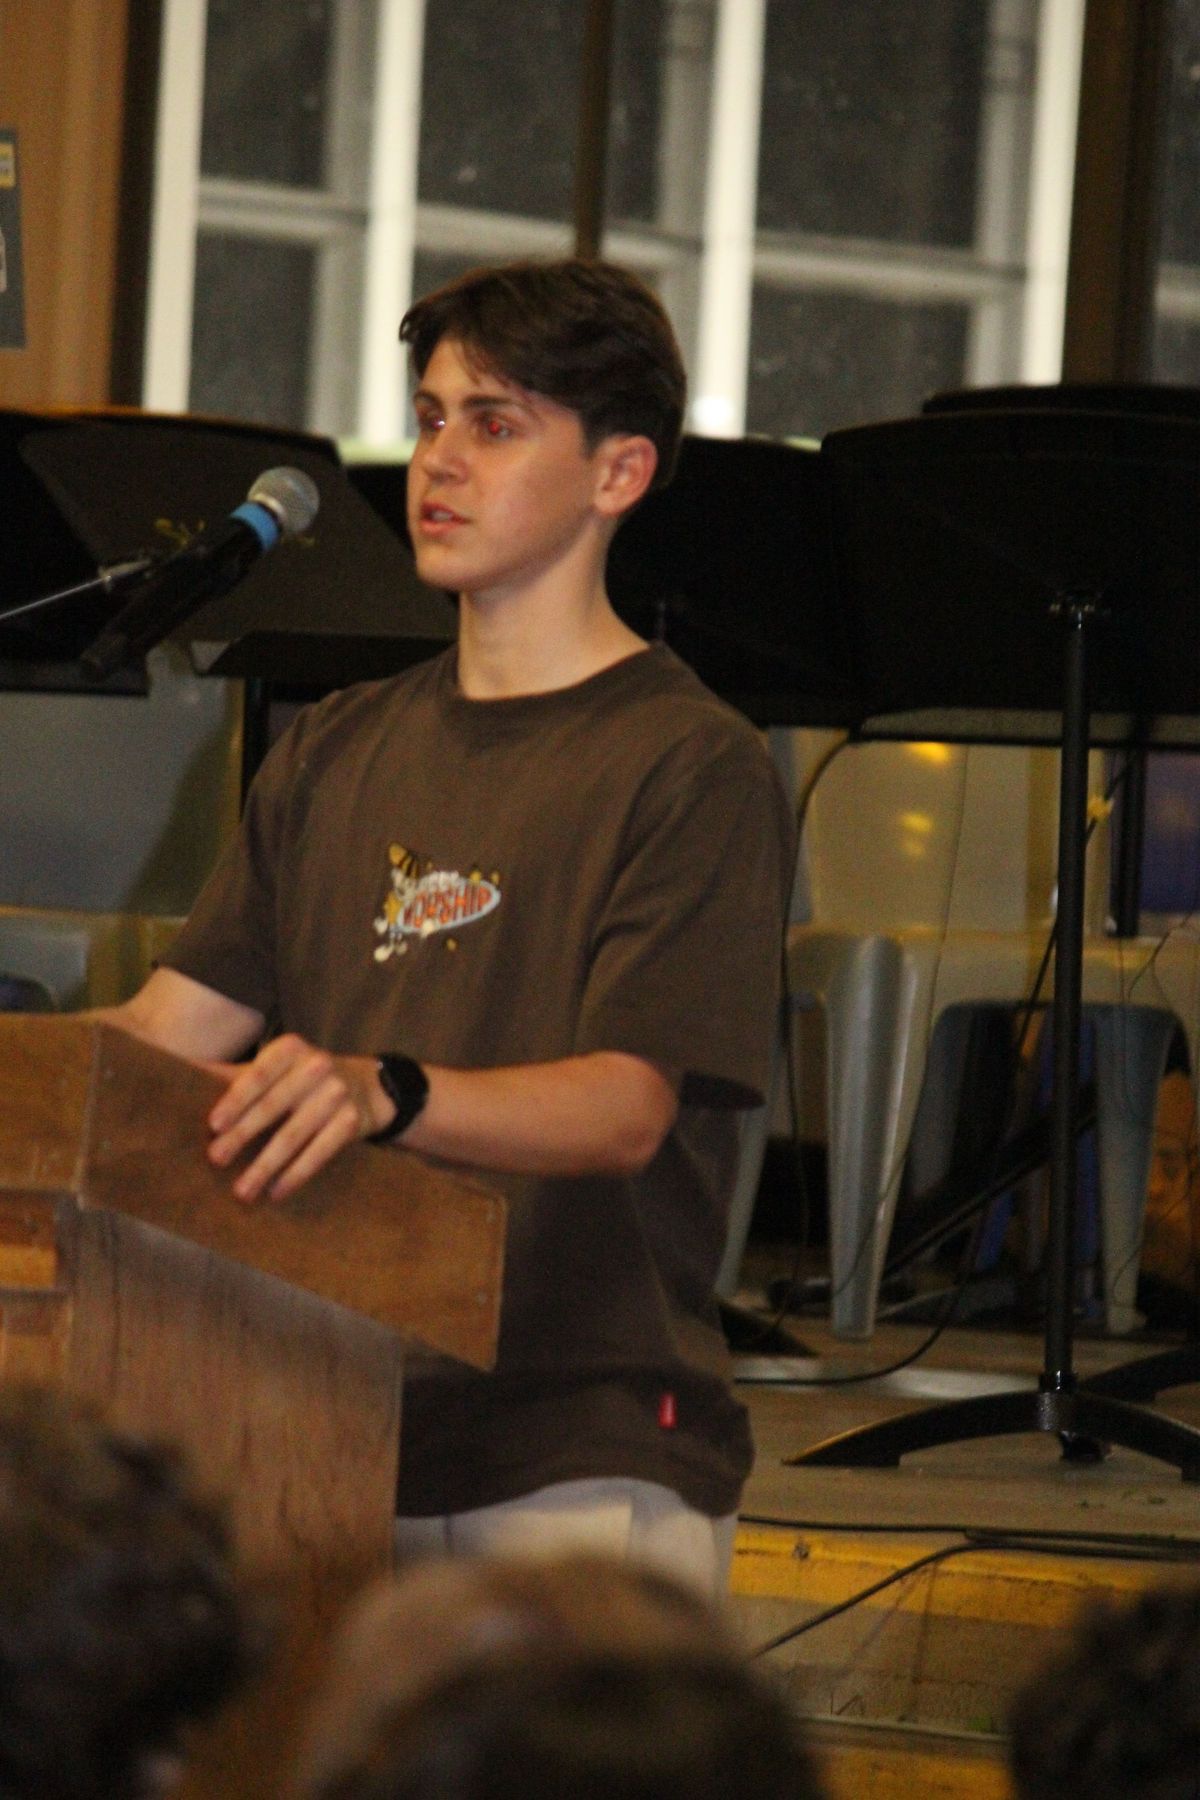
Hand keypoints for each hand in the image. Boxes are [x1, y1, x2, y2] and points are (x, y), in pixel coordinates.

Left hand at [204, 1034, 388, 1203]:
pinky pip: (320, 1153)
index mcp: (291, 1049)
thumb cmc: (305, 1077)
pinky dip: (296, 1175)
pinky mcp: (352, 1122)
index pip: (259, 1074)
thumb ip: (235, 1073)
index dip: (236, 1099)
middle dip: (242, 1136)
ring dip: (265, 1166)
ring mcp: (337, 1094)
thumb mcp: (277, 1066)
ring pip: (294, 1136)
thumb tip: (181, 1071)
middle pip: (273, 1107)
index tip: (213, 1125)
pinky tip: (276, 1192)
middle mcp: (317, 1066)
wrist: (369, 1086)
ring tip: (242, 1190)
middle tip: (216, 1160)